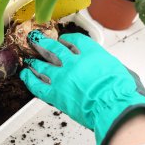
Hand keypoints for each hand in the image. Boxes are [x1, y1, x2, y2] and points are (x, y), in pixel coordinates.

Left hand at [20, 30, 144, 144]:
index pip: (75, 40)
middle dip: (43, 42)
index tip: (64, 40)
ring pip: (42, 65)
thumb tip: (102, 65)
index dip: (67, 39)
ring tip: (29, 59)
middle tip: (35, 39)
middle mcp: (73, 61)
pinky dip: (29, 79)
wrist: (112, 105)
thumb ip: (104, 63)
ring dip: (34, 61)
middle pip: (54, 48)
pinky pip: (38, 85)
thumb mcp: (116, 67)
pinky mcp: (55, 93)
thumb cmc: (119, 89)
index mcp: (90, 53)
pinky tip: (25, 74)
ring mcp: (62, 77)